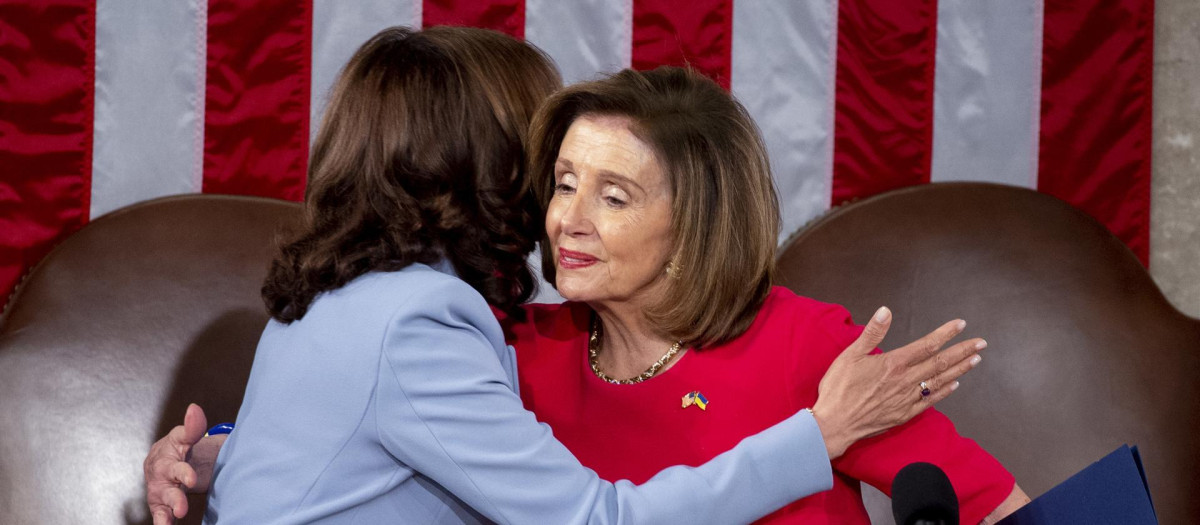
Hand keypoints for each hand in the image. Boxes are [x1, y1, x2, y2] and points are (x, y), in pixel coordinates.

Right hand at [144, 403, 207, 524]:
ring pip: (163, 502)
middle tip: (182, 508)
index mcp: (167, 459)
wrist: (164, 461)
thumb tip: (194, 409)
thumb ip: (192, 427)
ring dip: (170, 510)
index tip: (192, 479)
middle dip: (175, 498)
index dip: (184, 473)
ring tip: (178, 515)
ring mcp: (160, 492)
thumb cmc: (176, 448)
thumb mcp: (184, 437)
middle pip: (167, 489)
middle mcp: (160, 477)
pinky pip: (160, 514)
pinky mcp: (160, 504)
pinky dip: (162, 521)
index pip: (176, 467)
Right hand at [811, 307, 985, 458]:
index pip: (926, 345)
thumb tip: (886, 311)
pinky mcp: (905, 414)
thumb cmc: (838, 388)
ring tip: (975, 359)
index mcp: (893, 363)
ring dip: (960, 369)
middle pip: (940, 362)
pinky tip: (955, 384)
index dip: (946, 334)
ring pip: (940, 380)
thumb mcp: (850, 355)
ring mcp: (907, 399)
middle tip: (981, 342)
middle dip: (962, 351)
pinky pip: (930, 400)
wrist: (835, 424)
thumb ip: (872, 333)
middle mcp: (905, 380)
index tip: (961, 324)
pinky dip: (944, 391)